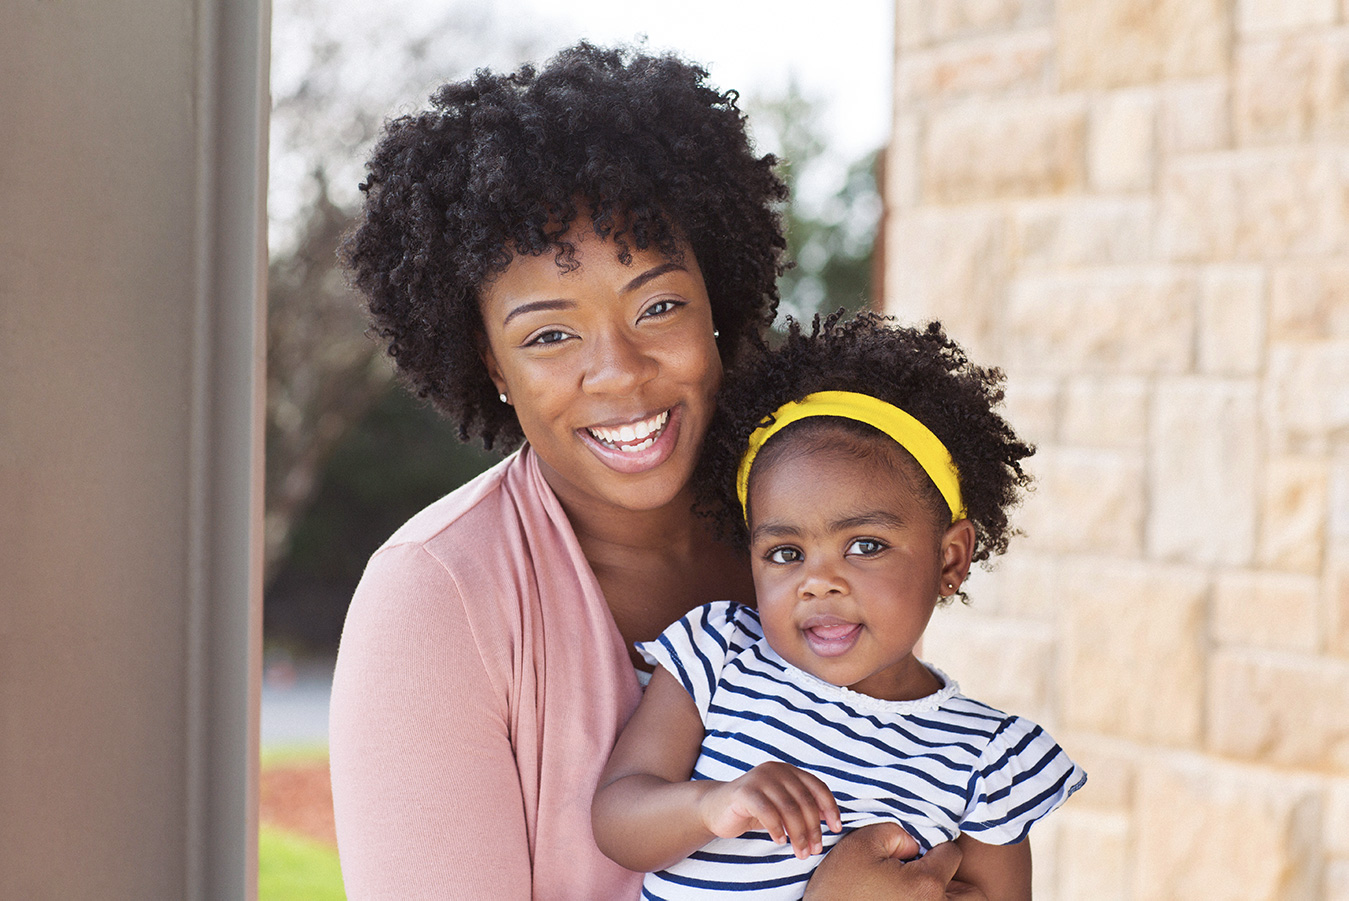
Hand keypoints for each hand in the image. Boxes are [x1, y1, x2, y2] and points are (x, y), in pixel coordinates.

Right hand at [697, 761, 842, 859]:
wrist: (715, 808)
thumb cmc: (754, 809)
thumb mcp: (782, 806)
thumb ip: (803, 807)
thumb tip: (832, 820)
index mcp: (788, 770)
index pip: (818, 787)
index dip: (830, 808)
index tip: (836, 829)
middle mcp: (776, 769)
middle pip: (804, 801)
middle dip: (813, 829)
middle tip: (814, 850)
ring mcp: (759, 778)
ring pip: (788, 808)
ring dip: (798, 834)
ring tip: (800, 851)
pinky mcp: (744, 791)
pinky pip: (767, 812)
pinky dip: (777, 829)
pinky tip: (779, 841)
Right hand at [804, 825, 986, 900]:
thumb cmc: (840, 888)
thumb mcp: (861, 843)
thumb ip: (895, 832)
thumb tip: (914, 843)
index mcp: (926, 885)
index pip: (951, 854)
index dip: (933, 846)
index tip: (915, 851)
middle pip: (973, 894)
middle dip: (955, 879)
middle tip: (930, 873)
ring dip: (951, 897)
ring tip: (926, 891)